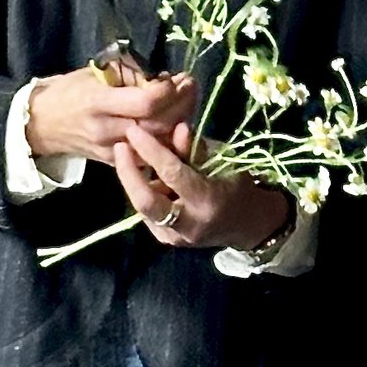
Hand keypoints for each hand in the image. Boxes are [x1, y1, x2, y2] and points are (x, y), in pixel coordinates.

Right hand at [22, 61, 200, 167]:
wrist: (44, 125)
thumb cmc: (69, 92)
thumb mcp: (94, 73)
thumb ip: (129, 74)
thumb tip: (162, 78)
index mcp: (97, 103)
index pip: (145, 104)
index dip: (168, 91)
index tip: (178, 77)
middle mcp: (106, 130)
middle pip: (158, 124)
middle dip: (181, 104)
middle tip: (190, 85)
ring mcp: (112, 150)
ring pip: (159, 141)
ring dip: (180, 120)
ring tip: (187, 100)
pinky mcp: (117, 164)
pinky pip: (151, 153)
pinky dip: (169, 137)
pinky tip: (177, 121)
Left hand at [114, 116, 291, 254]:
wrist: (247, 226)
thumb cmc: (238, 188)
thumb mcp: (223, 164)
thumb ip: (196, 151)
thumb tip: (176, 128)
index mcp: (206, 202)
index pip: (172, 173)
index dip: (150, 150)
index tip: (133, 130)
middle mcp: (188, 224)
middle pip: (145, 200)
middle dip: (127, 172)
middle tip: (120, 146)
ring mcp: (174, 237)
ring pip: (142, 204)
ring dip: (135, 179)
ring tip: (134, 156)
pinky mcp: (165, 239)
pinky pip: (146, 211)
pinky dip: (143, 190)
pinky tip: (146, 176)